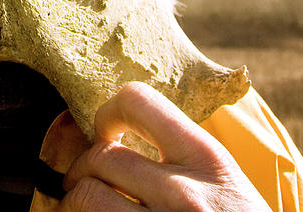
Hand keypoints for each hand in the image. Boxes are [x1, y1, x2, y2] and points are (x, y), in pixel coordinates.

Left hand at [59, 83, 268, 210]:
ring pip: (84, 198)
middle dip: (83, 169)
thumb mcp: (227, 184)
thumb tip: (117, 131)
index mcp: (209, 161)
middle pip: (99, 156)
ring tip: (85, 209)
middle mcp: (186, 194)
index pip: (138, 101)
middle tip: (84, 181)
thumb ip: (183, 156)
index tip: (106, 131)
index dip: (108, 112)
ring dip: (75, 203)